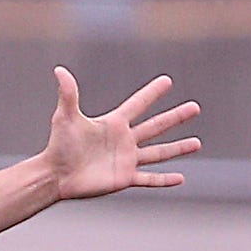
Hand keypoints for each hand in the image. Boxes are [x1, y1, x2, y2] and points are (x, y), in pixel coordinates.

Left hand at [40, 68, 200, 200]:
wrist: (54, 175)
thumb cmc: (58, 146)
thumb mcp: (65, 118)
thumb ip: (68, 94)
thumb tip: (59, 70)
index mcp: (113, 124)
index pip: (138, 104)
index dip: (151, 93)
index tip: (166, 81)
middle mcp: (123, 141)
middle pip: (155, 126)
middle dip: (175, 117)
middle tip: (195, 108)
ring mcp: (126, 160)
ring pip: (158, 153)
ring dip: (177, 148)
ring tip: (197, 143)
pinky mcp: (123, 178)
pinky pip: (149, 179)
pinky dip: (164, 179)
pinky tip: (181, 178)